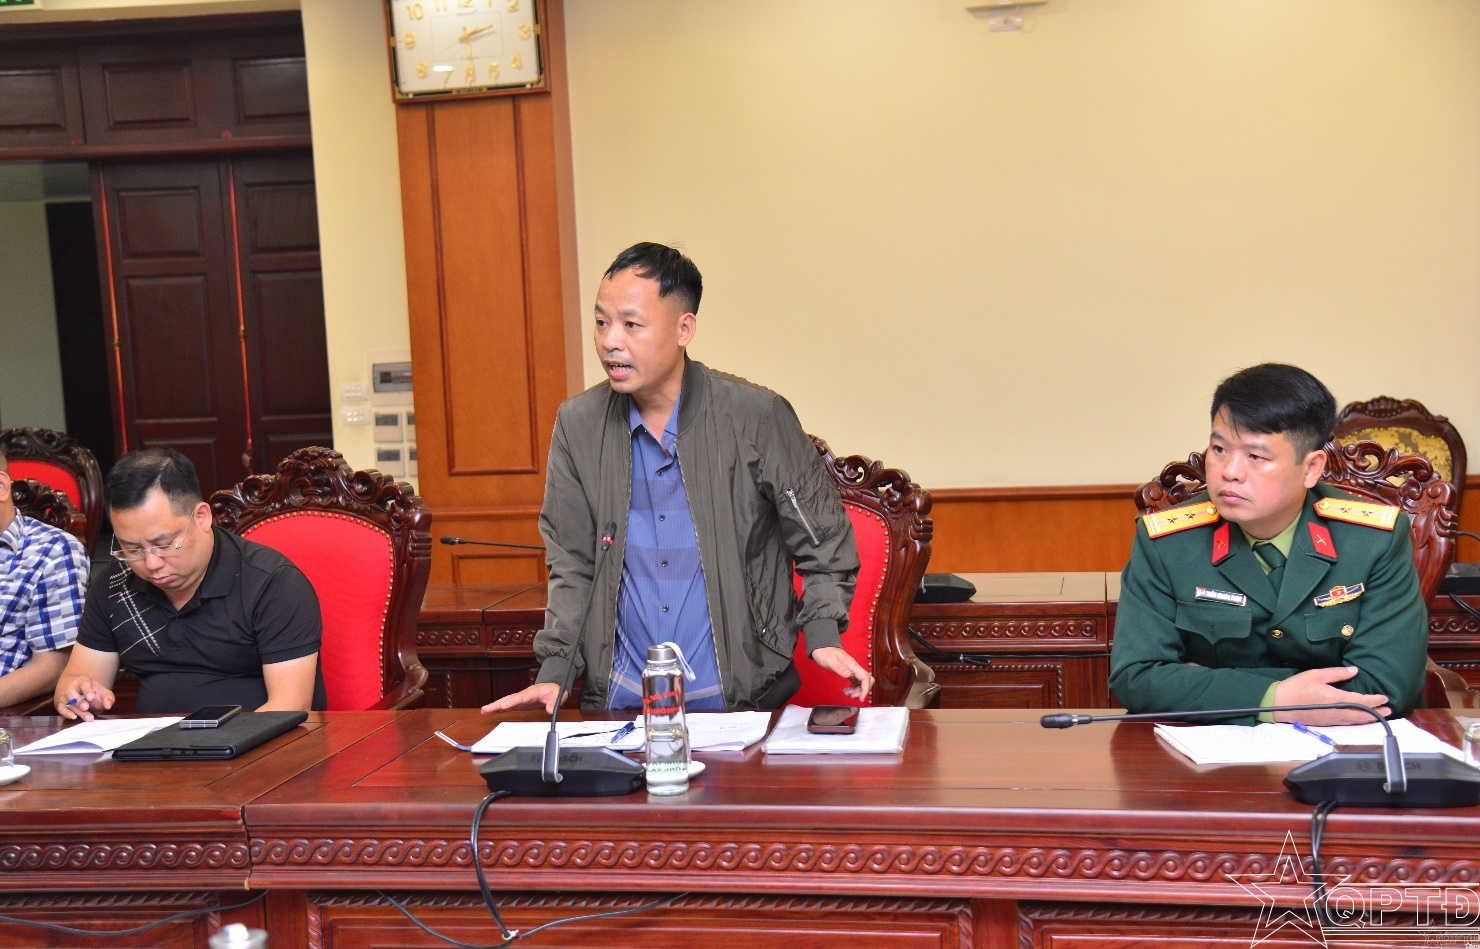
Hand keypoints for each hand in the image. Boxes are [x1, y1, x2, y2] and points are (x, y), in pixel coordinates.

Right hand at [56, 676, 114, 720]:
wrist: (82, 694)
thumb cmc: (94, 693)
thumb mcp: (103, 693)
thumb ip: (108, 698)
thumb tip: (108, 706)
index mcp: (83, 681)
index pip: (84, 683)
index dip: (87, 690)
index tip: (91, 697)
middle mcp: (72, 687)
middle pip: (72, 692)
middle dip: (79, 701)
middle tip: (86, 707)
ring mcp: (65, 695)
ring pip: (68, 703)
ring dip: (77, 710)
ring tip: (88, 717)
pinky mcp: (61, 704)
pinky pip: (61, 708)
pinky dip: (66, 713)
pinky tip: (74, 717)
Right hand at [482, 682, 562, 715]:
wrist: (553, 685)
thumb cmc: (555, 689)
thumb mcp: (558, 695)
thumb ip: (553, 702)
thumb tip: (550, 710)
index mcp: (532, 692)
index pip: (520, 698)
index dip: (511, 702)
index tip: (502, 706)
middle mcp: (523, 695)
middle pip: (508, 699)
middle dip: (497, 704)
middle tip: (485, 709)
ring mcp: (520, 699)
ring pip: (505, 701)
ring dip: (495, 706)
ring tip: (484, 711)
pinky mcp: (520, 703)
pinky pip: (508, 705)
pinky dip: (499, 708)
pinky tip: (491, 711)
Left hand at [810, 647, 872, 701]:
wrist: (821, 646)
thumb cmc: (824, 653)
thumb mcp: (829, 661)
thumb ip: (839, 668)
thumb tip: (849, 675)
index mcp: (852, 665)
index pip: (865, 678)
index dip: (865, 689)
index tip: (861, 698)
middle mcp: (854, 667)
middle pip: (867, 680)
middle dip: (862, 691)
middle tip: (852, 696)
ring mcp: (852, 670)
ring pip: (861, 682)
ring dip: (856, 691)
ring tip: (846, 693)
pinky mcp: (848, 672)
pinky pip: (855, 682)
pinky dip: (853, 688)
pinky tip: (846, 690)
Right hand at [1271, 666, 1389, 724]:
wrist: (1280, 704)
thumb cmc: (1296, 687)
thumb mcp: (1316, 675)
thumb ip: (1337, 673)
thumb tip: (1354, 671)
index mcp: (1335, 698)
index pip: (1361, 701)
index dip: (1374, 700)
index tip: (1384, 697)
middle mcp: (1336, 712)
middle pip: (1362, 714)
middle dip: (1376, 712)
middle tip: (1388, 710)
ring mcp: (1332, 719)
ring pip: (1356, 721)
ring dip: (1369, 718)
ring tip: (1379, 715)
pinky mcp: (1327, 723)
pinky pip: (1347, 723)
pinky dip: (1358, 721)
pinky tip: (1360, 719)